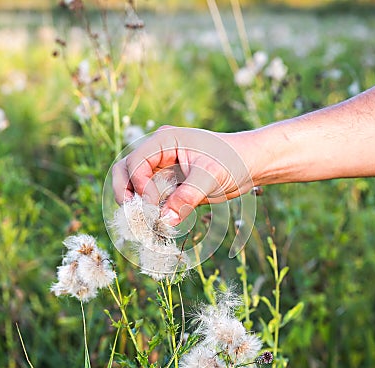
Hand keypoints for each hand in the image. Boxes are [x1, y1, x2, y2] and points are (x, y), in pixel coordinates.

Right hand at [112, 126, 254, 224]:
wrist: (249, 163)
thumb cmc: (233, 160)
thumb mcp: (211, 177)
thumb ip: (186, 197)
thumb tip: (164, 221)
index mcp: (165, 140)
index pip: (136, 161)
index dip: (139, 184)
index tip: (153, 204)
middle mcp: (158, 150)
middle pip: (125, 169)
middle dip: (125, 191)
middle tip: (132, 213)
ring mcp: (162, 165)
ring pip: (134, 182)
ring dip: (135, 201)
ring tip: (144, 219)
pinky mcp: (168, 180)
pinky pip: (150, 193)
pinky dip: (149, 207)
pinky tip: (157, 219)